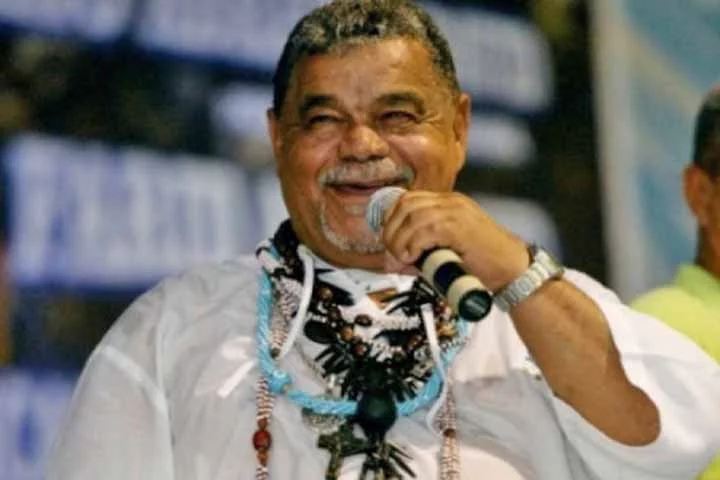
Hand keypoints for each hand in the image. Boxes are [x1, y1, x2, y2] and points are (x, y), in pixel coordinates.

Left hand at [380, 190, 528, 290]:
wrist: (512, 270)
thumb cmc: (483, 263)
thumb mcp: (449, 246)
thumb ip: (425, 246)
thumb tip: (395, 258)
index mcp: (450, 203)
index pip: (409, 199)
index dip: (392, 218)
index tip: (389, 238)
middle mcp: (452, 202)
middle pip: (407, 204)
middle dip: (392, 228)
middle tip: (392, 250)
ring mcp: (457, 212)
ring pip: (413, 216)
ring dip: (400, 239)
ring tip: (403, 257)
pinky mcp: (460, 227)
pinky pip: (427, 230)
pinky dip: (414, 244)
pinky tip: (414, 258)